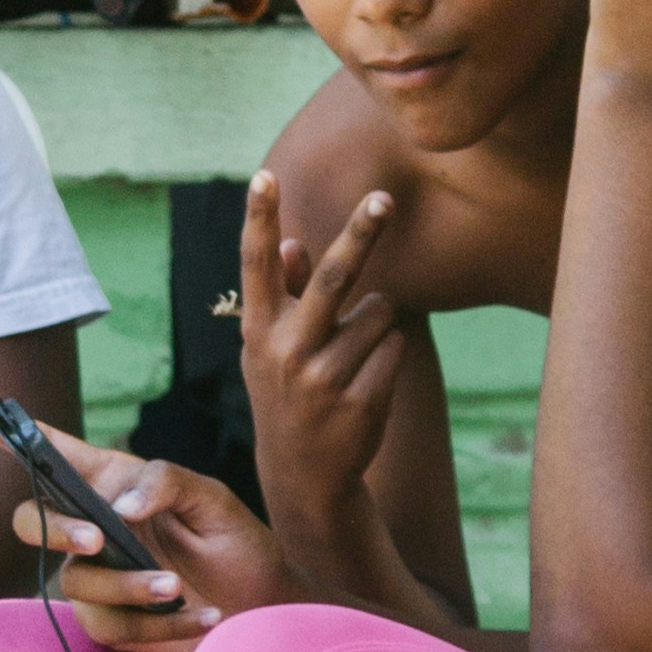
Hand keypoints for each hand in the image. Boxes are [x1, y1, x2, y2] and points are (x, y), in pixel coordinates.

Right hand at [0, 404, 284, 651]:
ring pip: (75, 580)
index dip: (11, 435)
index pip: (56, 456)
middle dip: (52, 528)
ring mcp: (99, 578)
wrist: (266, 608)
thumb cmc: (239, 546)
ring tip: (178, 589)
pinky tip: (203, 618)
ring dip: (127, 586)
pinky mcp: (113, 623)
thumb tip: (118, 503)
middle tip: (95, 538)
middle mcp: (97, 528)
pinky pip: (109, 625)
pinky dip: (158, 624)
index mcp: (114, 483)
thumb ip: (167, 483)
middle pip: (33, 521)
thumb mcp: (214, 500)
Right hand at [237, 174, 405, 547]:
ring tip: (354, 354)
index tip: (264, 175)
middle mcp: (287, 352)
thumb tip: (290, 245)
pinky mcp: (363, 400)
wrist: (305, 476)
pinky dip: (389, 351)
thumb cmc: (289, 391)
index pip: (257, 266)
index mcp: (260, 331)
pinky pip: (395, 345)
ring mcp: (325, 380)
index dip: (259, 219)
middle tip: (386, 197)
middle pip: (336, 278)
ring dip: (377, 321)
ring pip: (379, 313)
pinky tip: (367, 379)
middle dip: (362, 232)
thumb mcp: (272, 348)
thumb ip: (285, 295)